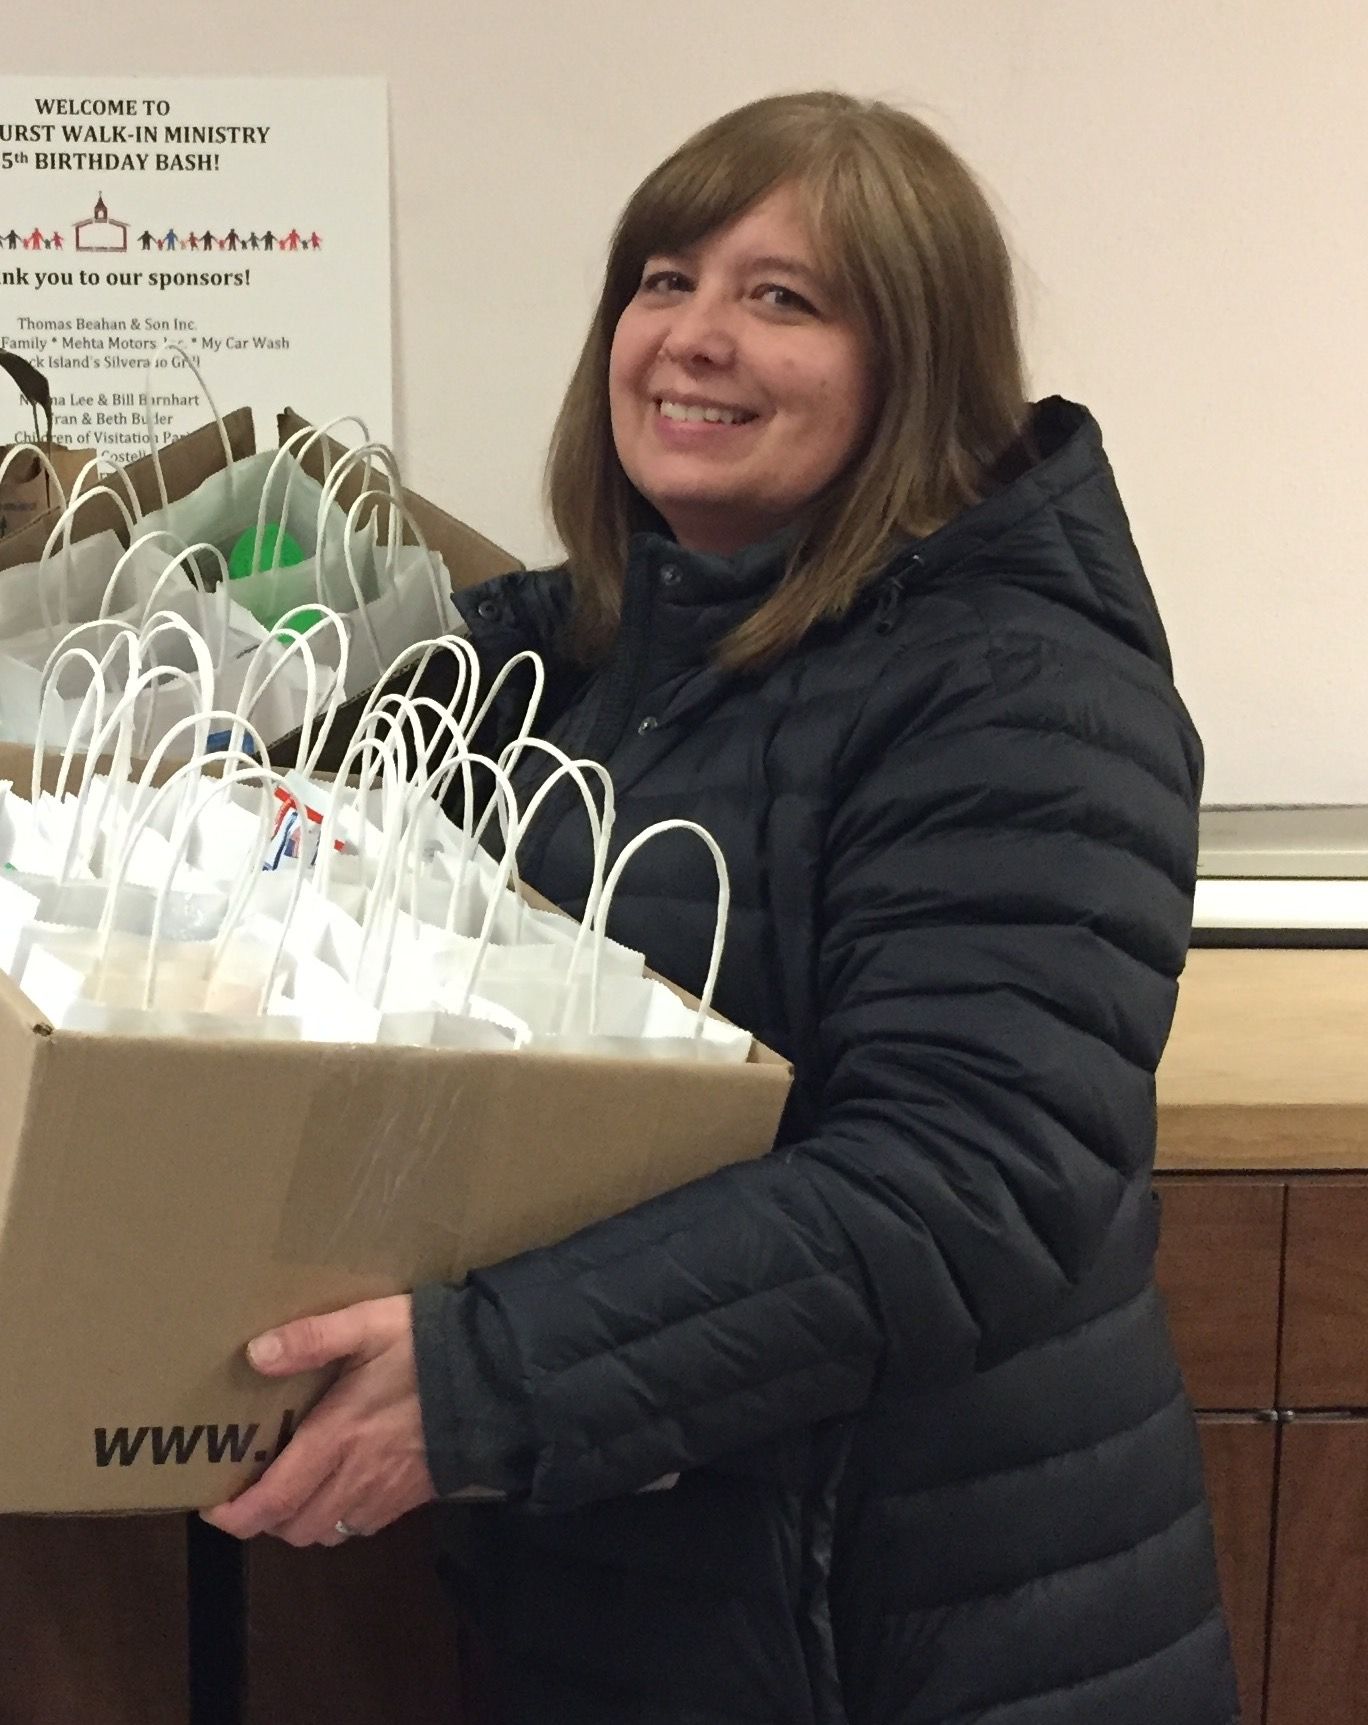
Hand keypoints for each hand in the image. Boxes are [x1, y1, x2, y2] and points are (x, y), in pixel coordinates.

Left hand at [201, 1295, 435, 1546]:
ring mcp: (387, 1493)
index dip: (234, 1516)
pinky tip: (344, 1484)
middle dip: (266, 1519)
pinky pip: (363, 1525)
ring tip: (295, 1488)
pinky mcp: (413, 1497)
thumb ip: (312, 1338)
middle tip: (253, 1487)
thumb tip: (254, 1355)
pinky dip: (341, 1517)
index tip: (211, 1506)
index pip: (272, 1501)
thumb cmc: (427, 1348)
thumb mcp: (368, 1325)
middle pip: (294, 1528)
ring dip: (302, 1521)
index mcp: (336, 1439)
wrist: (497, 1378)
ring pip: (328, 1532)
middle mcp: (356, 1477)